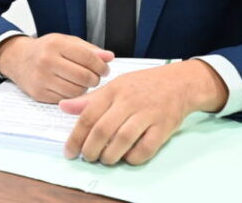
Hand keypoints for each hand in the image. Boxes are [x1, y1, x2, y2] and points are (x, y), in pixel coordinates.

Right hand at [0, 33, 113, 102]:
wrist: (19, 59)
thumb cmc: (46, 49)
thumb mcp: (67, 42)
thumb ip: (89, 49)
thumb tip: (109, 57)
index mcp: (56, 44)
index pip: (88, 57)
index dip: (101, 65)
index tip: (104, 69)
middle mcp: (47, 61)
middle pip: (84, 77)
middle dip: (95, 79)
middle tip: (95, 77)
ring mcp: (42, 79)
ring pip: (76, 91)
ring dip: (84, 88)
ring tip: (82, 82)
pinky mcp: (39, 94)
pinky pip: (65, 99)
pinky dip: (72, 95)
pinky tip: (70, 87)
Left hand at [59, 59, 227, 165]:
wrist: (178, 82)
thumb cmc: (143, 84)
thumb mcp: (115, 85)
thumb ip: (90, 99)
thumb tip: (63, 106)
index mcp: (114, 90)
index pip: (88, 115)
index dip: (76, 137)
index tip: (69, 151)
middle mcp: (129, 101)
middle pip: (103, 130)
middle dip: (90, 150)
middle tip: (87, 158)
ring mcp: (147, 114)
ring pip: (122, 140)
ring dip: (109, 156)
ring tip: (105, 159)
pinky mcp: (163, 127)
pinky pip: (145, 149)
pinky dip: (133, 157)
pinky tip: (127, 157)